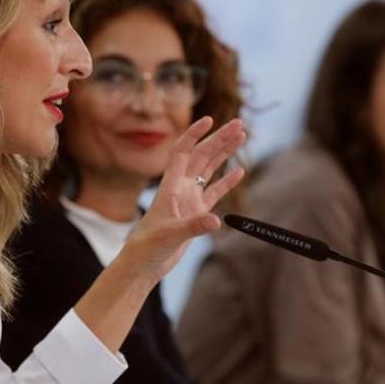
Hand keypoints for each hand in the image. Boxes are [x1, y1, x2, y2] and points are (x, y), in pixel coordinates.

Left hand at [119, 117, 245, 282]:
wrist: (143, 264)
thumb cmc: (148, 247)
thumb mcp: (171, 235)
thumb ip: (194, 226)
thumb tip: (216, 221)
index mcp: (170, 186)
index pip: (182, 151)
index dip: (194, 134)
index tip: (210, 119)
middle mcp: (180, 188)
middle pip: (202, 156)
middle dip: (220, 139)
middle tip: (239, 124)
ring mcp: (189, 200)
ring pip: (209, 170)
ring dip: (225, 153)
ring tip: (242, 137)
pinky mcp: (196, 214)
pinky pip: (214, 192)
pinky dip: (227, 182)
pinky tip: (240, 171)